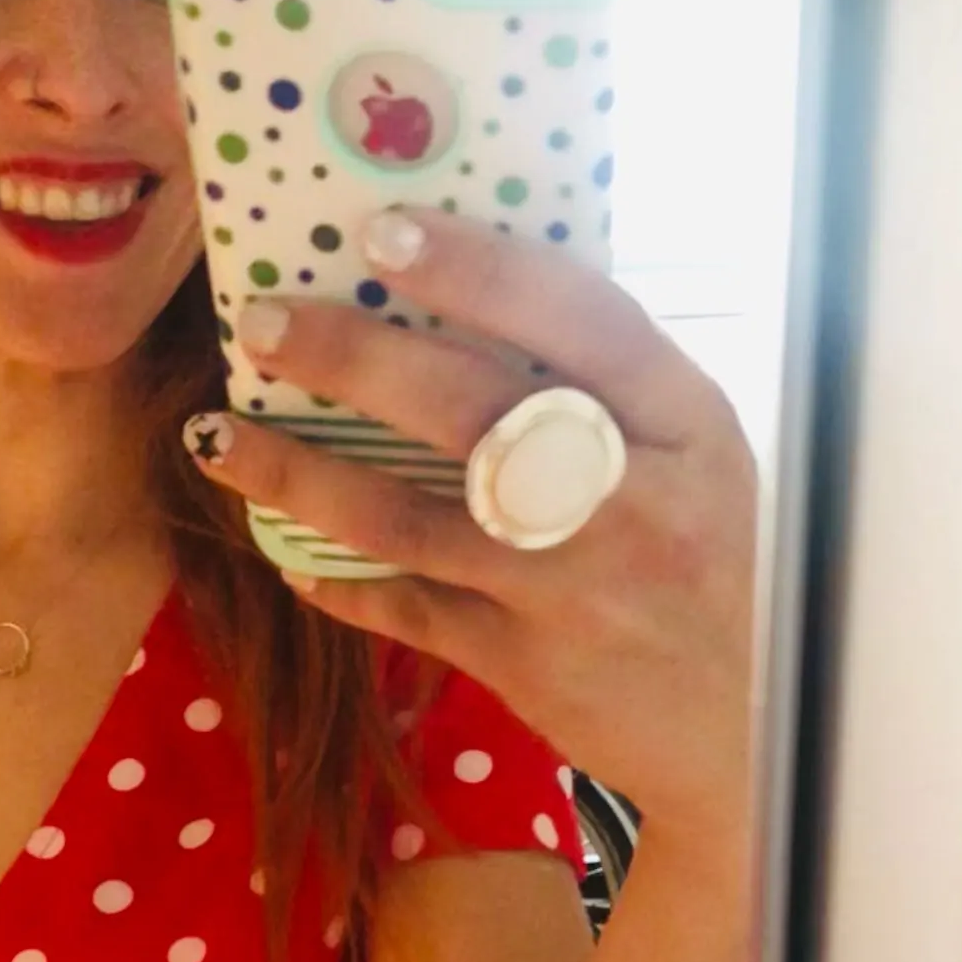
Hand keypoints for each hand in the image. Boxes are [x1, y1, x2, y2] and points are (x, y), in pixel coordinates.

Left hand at [184, 206, 759, 844]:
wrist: (743, 730)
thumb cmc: (710, 567)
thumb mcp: (698, 460)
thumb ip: (613, 389)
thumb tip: (473, 291)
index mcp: (686, 424)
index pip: (580, 319)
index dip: (478, 270)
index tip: (382, 231)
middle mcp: (630, 500)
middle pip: (473, 409)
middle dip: (355, 358)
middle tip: (264, 322)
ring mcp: (569, 590)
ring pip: (408, 518)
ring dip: (300, 475)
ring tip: (219, 436)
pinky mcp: (523, 665)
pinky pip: (406, 609)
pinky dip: (338, 580)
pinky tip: (283, 551)